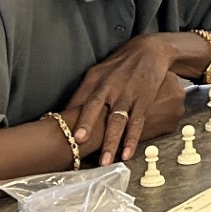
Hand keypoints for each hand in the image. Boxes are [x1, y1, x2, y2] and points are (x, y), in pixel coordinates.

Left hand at [68, 37, 187, 166]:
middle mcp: (110, 87)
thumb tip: (68, 110)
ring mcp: (128, 94)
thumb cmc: (121, 65)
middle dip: (87, 124)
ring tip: (105, 160)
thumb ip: (85, 91)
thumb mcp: (99, 72)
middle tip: (78, 141)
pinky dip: (132, 139)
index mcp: (96, 80)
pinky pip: (137, 122)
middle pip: (96, 108)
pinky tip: (127, 153)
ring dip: (111, 142)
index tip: (60, 130)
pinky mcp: (144, 100)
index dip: (71, 114)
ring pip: (118, 120)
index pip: (80, 99)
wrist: (150, 51)